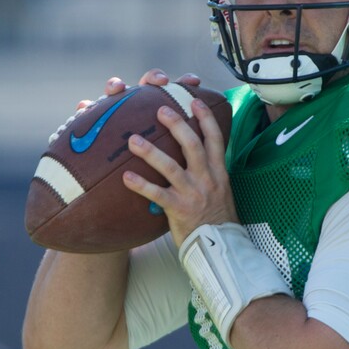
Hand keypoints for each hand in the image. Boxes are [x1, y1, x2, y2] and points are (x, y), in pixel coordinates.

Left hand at [121, 90, 237, 246]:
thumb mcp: (222, 191)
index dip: (206, 119)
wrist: (221, 247)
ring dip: (151, 152)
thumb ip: (210, 173)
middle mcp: (207, 179)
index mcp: (218, 172)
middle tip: (161, 110)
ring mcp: (193, 193)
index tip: (195, 102)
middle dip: (177, 125)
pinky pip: (157, 194)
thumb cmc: (218, 219)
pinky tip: (126, 177)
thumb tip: (197, 157)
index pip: (215, 139)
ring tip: (133, 140)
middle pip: (192, 144)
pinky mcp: (179, 209)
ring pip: (171, 166)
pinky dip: (141, 185)